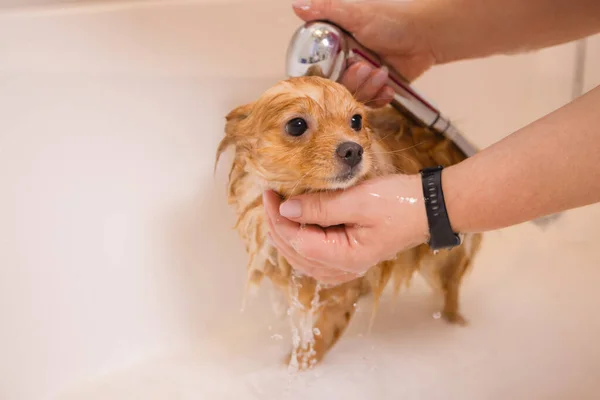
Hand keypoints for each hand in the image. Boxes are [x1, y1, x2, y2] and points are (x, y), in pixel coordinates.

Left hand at [263, 174, 429, 284]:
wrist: (431, 207)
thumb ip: (320, 206)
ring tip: (277, 211)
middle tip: (270, 199)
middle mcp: (344, 268)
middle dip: (278, 226)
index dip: (277, 218)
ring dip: (287, 235)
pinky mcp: (350, 255)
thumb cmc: (399, 202)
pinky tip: (297, 225)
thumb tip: (286, 208)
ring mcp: (347, 265)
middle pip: (296, 253)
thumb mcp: (357, 200)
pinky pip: (316, 256)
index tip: (269, 194)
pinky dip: (301, 240)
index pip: (297, 241)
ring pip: (303, 257)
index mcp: (345, 258)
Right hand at [293, 0, 438, 107]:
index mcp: (336, 46)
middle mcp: (345, 63)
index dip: (323, 77)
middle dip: (350, 81)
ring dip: (367, 88)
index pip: (318, 70)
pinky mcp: (378, 90)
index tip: (330, 76)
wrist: (427, 35)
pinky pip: (371, 103)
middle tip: (363, 68)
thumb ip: (325, 10)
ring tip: (381, 72)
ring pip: (353, 97)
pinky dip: (379, 98)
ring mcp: (362, 78)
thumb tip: (298, 6)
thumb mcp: (356, 13)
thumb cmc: (394, 19)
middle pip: (335, 87)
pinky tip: (387, 86)